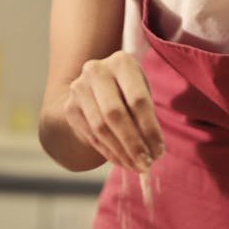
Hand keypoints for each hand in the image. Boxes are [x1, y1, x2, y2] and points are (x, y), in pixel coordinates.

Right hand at [63, 50, 162, 171]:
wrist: (93, 86)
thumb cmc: (127, 90)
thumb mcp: (141, 91)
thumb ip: (147, 115)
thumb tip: (154, 151)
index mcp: (122, 62)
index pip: (137, 100)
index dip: (149, 129)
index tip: (159, 151)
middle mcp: (96, 70)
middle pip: (115, 114)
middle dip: (133, 144)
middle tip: (147, 163)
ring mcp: (79, 88)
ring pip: (101, 128)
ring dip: (121, 152)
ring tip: (136, 166)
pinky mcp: (69, 106)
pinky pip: (91, 136)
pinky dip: (109, 153)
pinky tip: (122, 161)